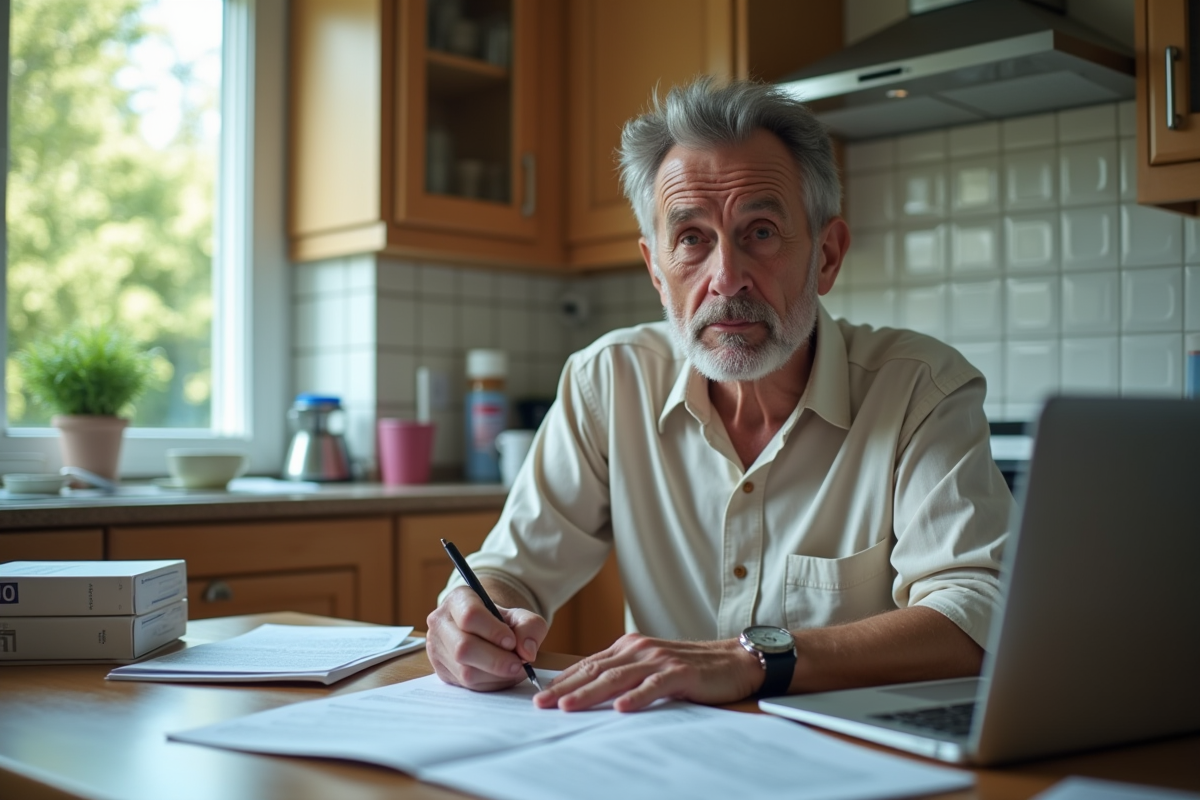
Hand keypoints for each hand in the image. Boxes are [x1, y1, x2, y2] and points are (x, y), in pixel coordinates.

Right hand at [426, 586, 547, 691]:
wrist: (486, 632)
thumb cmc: (502, 622)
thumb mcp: (521, 616)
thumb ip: (530, 627)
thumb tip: (527, 652)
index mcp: (458, 599)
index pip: (470, 616)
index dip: (493, 632)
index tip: (512, 642)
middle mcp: (441, 622)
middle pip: (463, 648)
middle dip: (496, 660)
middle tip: (518, 664)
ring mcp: (436, 648)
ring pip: (464, 671)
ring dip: (495, 675)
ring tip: (512, 668)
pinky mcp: (441, 670)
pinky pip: (466, 685)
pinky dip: (489, 684)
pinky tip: (500, 675)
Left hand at [533, 633, 763, 711]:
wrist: (733, 661)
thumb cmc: (690, 668)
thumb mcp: (650, 666)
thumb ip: (624, 673)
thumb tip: (589, 690)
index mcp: (630, 646)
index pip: (589, 664)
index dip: (563, 679)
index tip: (540, 695)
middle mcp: (640, 649)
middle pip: (597, 670)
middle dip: (566, 688)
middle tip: (542, 704)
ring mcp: (659, 660)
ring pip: (618, 677)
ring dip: (590, 693)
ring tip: (568, 707)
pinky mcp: (680, 673)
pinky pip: (654, 686)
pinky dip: (636, 697)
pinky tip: (620, 708)